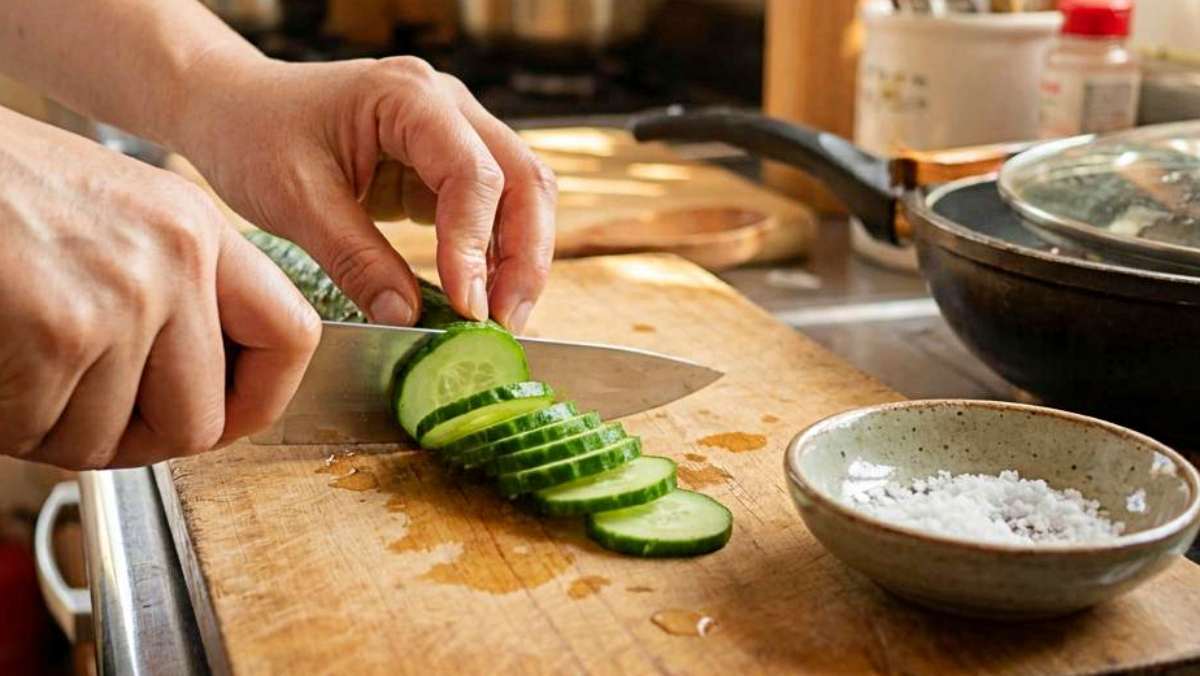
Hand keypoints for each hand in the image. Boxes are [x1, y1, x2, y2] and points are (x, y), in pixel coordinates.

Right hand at [0, 109, 319, 468]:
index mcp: (197, 229)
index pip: (292, 337)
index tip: (224, 416)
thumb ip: (171, 291)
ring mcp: (122, 298)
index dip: (259, 400)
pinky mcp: (59, 333)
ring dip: (53, 428)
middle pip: (201, 423)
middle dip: (136, 440)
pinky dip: (5, 420)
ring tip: (18, 364)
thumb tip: (204, 390)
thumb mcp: (114, 216)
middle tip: (82, 414)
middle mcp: (175, 261)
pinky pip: (42, 434)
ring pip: (109, 441)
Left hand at [177, 55, 556, 331]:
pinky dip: (497, 254)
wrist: (234, 108)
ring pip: (523, 193)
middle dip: (524, 257)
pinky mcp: (446, 163)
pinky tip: (481, 296)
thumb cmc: (254, 134)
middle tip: (505, 322)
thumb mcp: (296, 202)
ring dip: (521, 258)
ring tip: (502, 318)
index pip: (473, 174)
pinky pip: (494, 208)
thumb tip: (407, 318)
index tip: (465, 307)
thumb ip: (356, 259)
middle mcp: (446, 105)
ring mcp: (453, 131)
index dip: (475, 247)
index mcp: (408, 97)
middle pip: (524, 179)